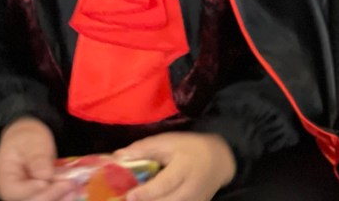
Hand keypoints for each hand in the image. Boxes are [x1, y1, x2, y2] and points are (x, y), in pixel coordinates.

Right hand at [0, 117, 77, 200]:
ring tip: (76, 190)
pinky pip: (51, 198)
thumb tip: (45, 176)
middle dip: (51, 195)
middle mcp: (15, 192)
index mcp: (6, 180)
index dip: (35, 190)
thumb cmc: (27, 139)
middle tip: (70, 184)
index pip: (17, 192)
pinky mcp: (41, 194)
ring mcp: (28, 194)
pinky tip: (76, 190)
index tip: (53, 181)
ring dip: (59, 199)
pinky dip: (63, 196)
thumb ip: (37, 159)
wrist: (29, 138)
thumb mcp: (32, 143)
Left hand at [118, 132, 235, 200]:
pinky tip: (150, 200)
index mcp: (184, 169)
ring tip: (137, 199)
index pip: (165, 184)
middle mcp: (190, 190)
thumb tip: (118, 156)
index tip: (130, 196)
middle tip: (125, 200)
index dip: (147, 192)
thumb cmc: (192, 149)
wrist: (220, 160)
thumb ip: (145, 149)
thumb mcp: (170, 142)